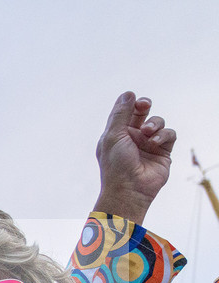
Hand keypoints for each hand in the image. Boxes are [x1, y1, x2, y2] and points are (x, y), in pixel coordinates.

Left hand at [94, 91, 174, 224]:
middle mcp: (133, 138)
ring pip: (158, 122)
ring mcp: (148, 144)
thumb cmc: (116, 164)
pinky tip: (154, 142)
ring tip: (147, 133)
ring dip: (154, 123)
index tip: (135, 101)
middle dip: (144, 106)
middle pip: (142, 113)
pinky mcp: (163, 152)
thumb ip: (121, 114)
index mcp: (117, 134)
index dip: (131, 104)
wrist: (129, 189)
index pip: (126, 113)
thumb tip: (128, 93)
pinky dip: (163, 134)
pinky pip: (169, 134)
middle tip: (144, 105)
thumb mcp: (113, 136)